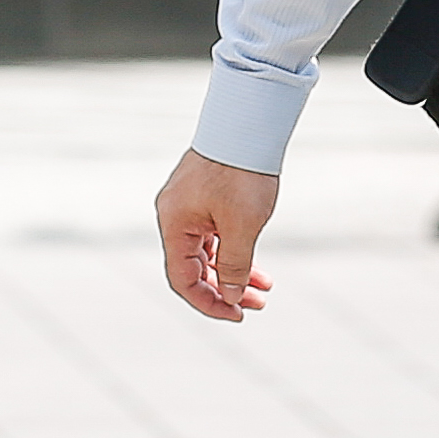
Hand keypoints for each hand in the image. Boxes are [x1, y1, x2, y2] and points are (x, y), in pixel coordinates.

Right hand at [153, 149, 278, 324]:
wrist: (248, 122)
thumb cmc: (242, 171)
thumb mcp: (242, 226)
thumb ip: (234, 265)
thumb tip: (229, 295)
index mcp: (174, 225)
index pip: (183, 280)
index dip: (208, 303)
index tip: (237, 314)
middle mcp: (175, 217)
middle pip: (194, 269)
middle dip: (226, 290)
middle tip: (256, 305)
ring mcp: (188, 207)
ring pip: (208, 253)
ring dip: (234, 272)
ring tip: (264, 288)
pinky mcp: (203, 197)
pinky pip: (214, 235)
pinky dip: (234, 251)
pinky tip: (257, 265)